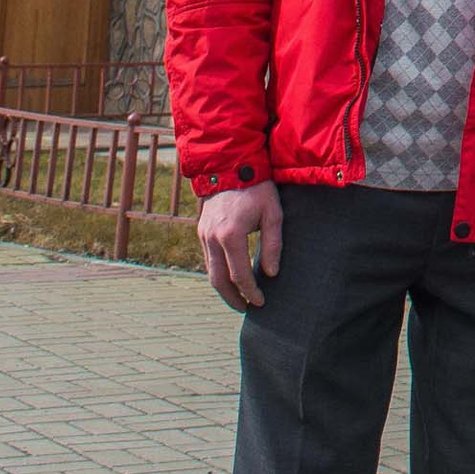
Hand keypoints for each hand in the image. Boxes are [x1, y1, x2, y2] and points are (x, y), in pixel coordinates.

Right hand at [196, 180, 281, 308]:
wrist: (232, 165)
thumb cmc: (258, 188)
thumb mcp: (273, 214)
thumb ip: (273, 245)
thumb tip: (271, 274)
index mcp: (231, 235)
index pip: (239, 275)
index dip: (250, 292)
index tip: (260, 302)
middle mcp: (212, 237)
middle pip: (218, 280)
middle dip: (232, 298)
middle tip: (246, 309)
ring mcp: (203, 234)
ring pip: (210, 271)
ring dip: (223, 288)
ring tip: (239, 298)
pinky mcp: (201, 230)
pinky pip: (208, 259)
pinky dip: (217, 273)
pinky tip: (230, 278)